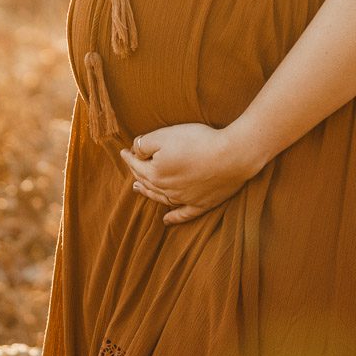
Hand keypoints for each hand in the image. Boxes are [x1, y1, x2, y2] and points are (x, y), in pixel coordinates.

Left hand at [119, 122, 260, 224]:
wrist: (232, 156)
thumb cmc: (198, 141)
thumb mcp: (166, 135)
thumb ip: (146, 143)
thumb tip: (135, 149)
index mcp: (155, 173)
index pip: (137, 164)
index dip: (130, 156)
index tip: (124, 151)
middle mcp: (167, 189)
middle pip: (147, 181)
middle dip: (136, 172)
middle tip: (131, 166)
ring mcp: (184, 199)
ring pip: (160, 198)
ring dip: (148, 193)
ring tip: (138, 188)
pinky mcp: (202, 204)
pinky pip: (183, 214)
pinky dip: (173, 218)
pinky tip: (166, 220)